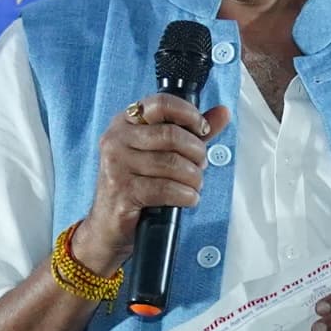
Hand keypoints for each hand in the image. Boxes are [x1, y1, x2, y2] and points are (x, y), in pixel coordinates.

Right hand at [74, 95, 226, 287]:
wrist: (108, 226)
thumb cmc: (136, 186)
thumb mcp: (163, 152)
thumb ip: (191, 132)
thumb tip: (222, 113)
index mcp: (125, 122)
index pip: (161, 104)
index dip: (189, 114)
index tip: (201, 129)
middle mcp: (116, 139)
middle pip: (171, 135)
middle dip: (196, 152)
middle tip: (199, 165)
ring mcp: (116, 165)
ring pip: (172, 163)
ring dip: (193, 178)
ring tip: (193, 185)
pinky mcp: (122, 190)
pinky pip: (166, 188)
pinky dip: (185, 195)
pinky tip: (187, 199)